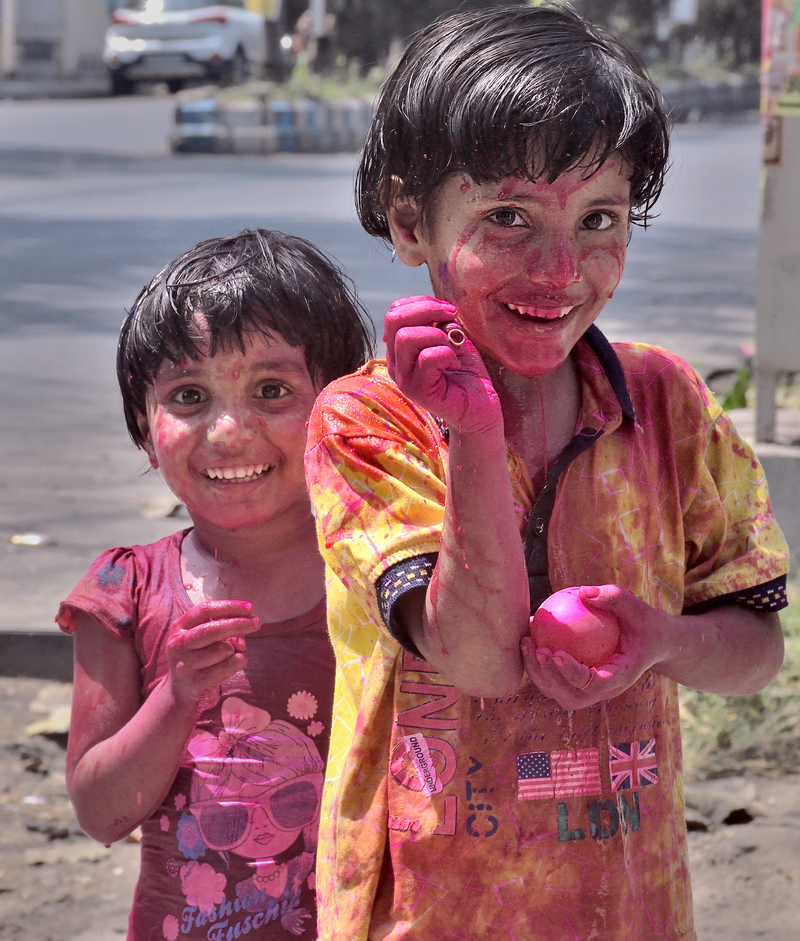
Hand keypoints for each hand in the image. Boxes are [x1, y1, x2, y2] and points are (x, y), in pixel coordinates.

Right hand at [165, 600, 260, 709]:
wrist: (179, 690)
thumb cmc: (198, 656)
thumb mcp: (202, 637)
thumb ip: (222, 627)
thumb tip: (246, 626)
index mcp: (180, 627)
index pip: (205, 610)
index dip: (229, 606)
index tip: (249, 607)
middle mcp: (179, 644)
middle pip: (214, 628)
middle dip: (239, 624)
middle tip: (257, 623)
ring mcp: (185, 664)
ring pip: (224, 649)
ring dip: (236, 649)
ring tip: (232, 654)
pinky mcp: (196, 682)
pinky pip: (228, 666)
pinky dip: (239, 661)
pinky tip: (235, 663)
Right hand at [384, 295, 501, 433]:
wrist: (480, 409)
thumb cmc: (466, 373)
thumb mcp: (451, 339)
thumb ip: (439, 322)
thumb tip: (438, 309)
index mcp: (400, 349)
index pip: (394, 312)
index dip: (422, 302)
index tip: (448, 311)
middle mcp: (396, 363)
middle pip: (394, 319)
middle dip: (428, 311)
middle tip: (453, 320)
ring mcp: (404, 378)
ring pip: (406, 337)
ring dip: (437, 335)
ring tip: (453, 348)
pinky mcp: (418, 391)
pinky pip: (427, 357)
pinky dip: (447, 354)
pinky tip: (455, 366)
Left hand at [520, 585, 667, 709]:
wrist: (650, 642)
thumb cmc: (643, 623)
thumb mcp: (638, 608)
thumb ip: (614, 598)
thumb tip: (583, 592)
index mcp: (620, 678)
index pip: (593, 684)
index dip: (571, 673)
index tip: (555, 652)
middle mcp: (603, 690)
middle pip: (570, 696)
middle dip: (549, 677)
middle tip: (537, 649)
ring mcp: (588, 690)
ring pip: (556, 691)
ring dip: (537, 672)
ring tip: (526, 642)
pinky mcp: (576, 682)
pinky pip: (552, 676)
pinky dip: (536, 661)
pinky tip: (527, 633)